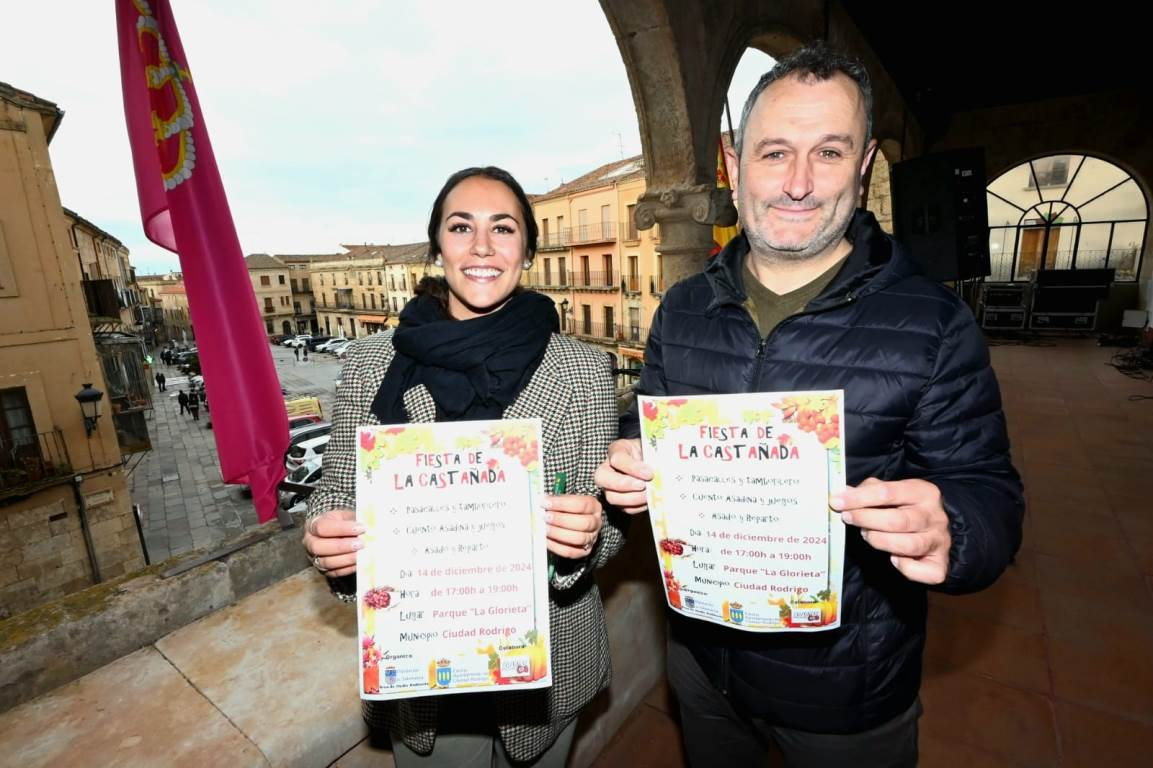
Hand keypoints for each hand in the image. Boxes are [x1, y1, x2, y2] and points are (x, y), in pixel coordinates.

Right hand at [303, 507, 363, 577]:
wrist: (339, 534)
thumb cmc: (343, 523)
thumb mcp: (346, 516)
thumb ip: (355, 520)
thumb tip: (370, 526)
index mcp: (313, 525)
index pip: (322, 527)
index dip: (342, 528)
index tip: (361, 528)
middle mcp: (310, 543)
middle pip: (319, 547)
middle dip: (341, 546)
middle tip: (360, 544)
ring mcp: (315, 558)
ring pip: (326, 562)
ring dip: (346, 559)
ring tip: (362, 554)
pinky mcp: (324, 571)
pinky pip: (335, 573)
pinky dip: (348, 568)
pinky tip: (360, 562)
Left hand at [543, 494, 602, 559]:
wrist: (574, 522)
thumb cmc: (569, 509)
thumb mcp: (567, 500)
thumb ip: (558, 500)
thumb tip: (543, 502)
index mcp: (594, 506)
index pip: (582, 504)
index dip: (562, 504)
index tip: (546, 503)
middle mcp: (596, 522)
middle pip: (584, 523)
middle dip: (562, 520)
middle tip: (546, 517)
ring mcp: (591, 538)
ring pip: (579, 538)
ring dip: (559, 534)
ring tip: (545, 529)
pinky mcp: (584, 551)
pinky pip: (570, 552)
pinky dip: (556, 547)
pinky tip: (546, 540)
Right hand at [594, 438, 652, 513]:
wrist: (656, 465)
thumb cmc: (654, 453)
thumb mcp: (654, 448)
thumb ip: (655, 455)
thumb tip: (660, 468)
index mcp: (617, 449)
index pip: (617, 459)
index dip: (632, 467)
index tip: (649, 473)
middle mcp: (608, 468)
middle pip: (602, 478)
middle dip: (623, 484)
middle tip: (643, 485)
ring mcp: (610, 486)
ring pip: (612, 497)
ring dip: (634, 498)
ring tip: (650, 495)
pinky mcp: (620, 501)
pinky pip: (625, 508)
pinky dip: (639, 506)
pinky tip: (650, 501)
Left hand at [831, 478, 950, 584]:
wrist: (935, 528)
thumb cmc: (906, 508)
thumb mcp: (892, 491)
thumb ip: (870, 490)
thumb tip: (844, 493)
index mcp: (924, 492)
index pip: (888, 492)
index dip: (859, 498)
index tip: (837, 502)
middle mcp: (935, 517)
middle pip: (898, 521)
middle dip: (867, 520)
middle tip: (848, 518)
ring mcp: (940, 541)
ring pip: (908, 545)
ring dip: (880, 541)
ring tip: (867, 535)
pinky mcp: (940, 564)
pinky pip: (923, 571)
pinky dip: (906, 568)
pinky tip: (894, 559)